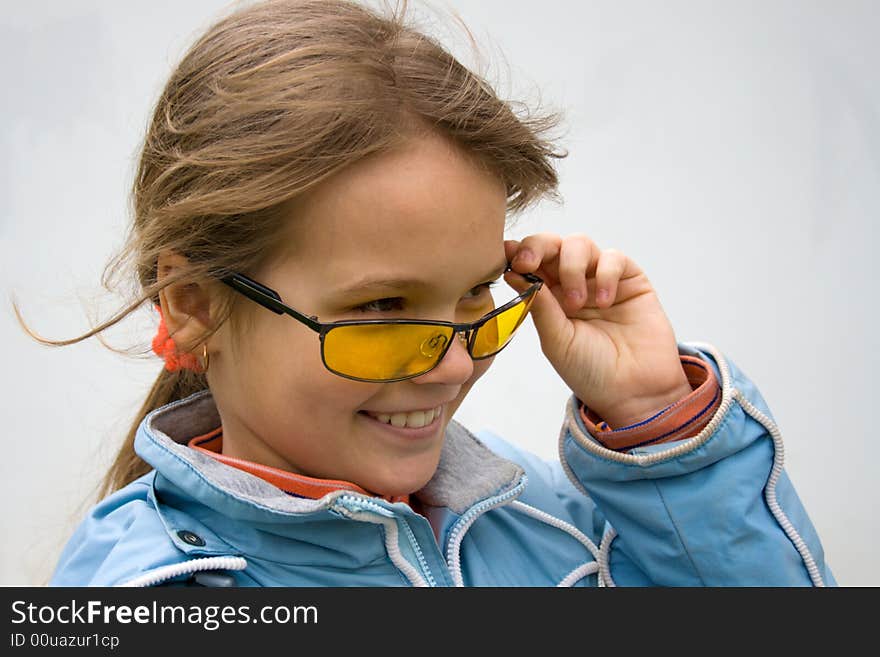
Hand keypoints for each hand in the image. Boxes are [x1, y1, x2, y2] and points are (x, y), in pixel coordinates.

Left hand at [504, 233, 691, 428]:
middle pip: (552, 245)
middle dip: (537, 247)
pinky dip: (605, 274)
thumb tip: (512, 273)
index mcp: (548, 297)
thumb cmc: (590, 371)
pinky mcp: (630, 280)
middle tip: (529, 263)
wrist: (632, 391)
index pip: (530, 263)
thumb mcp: (556, 340)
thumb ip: (539, 305)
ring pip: (579, 244)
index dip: (518, 253)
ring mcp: (600, 279)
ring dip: (571, 267)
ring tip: (577, 303)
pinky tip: (605, 303)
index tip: (508, 256)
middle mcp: (572, 283)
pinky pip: (613, 258)